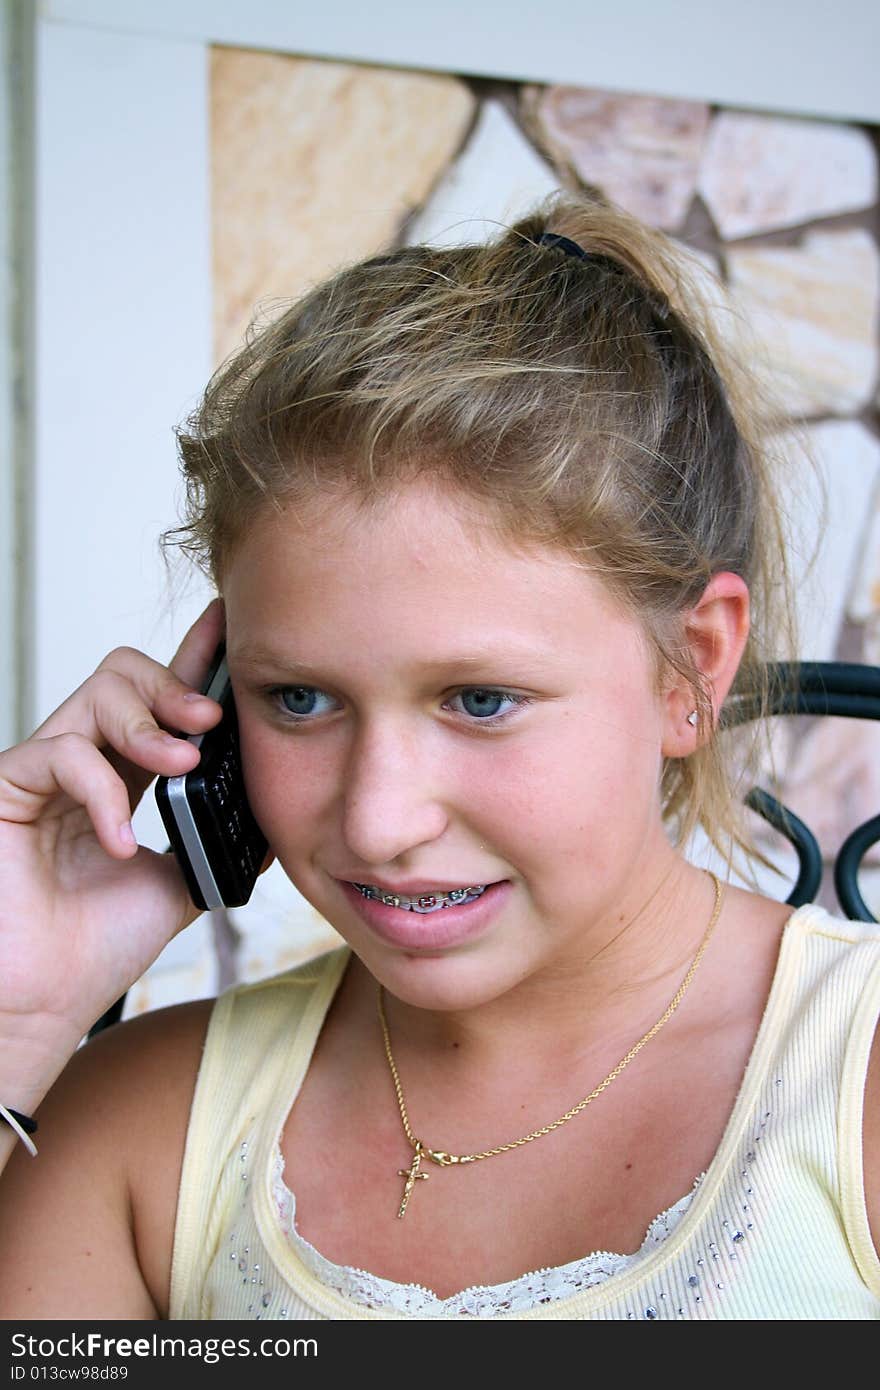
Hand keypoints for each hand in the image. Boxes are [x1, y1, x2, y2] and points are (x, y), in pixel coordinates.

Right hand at [0, 599, 227, 1074]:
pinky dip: (102, 793)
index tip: (233, 628)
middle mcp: (82, 764)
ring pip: (94, 695)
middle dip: (175, 682)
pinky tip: (121, 842)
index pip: (159, 701)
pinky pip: (60, 752)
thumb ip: (219, 838)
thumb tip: (278, 808)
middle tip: (212, 717)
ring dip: (148, 724)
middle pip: (123, 674)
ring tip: (181, 766)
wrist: (43, 1004)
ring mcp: (42, 772)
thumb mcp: (183, 884)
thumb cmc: (95, 950)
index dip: (194, 659)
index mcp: (122, 778)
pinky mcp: (6, 788)